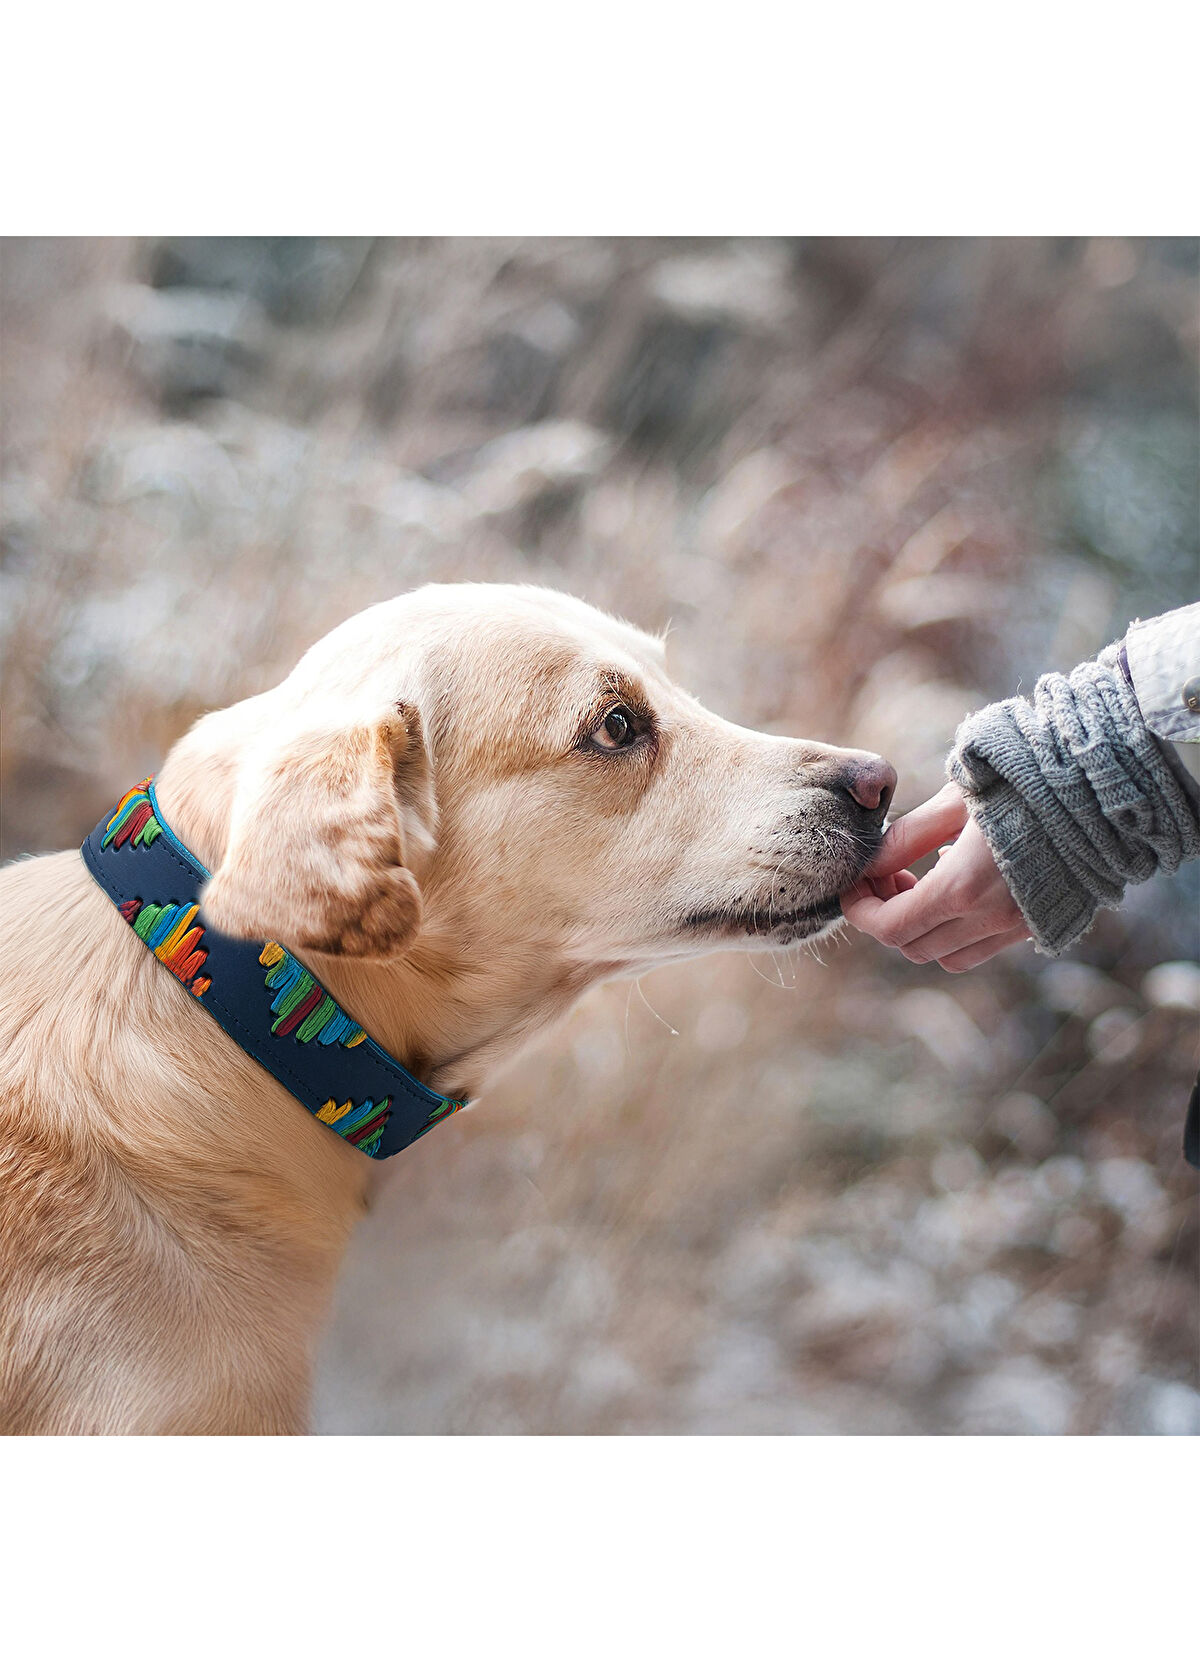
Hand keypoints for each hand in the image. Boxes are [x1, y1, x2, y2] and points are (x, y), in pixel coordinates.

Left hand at [839, 783, 1031, 971]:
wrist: (1099, 788)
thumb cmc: (1022, 782)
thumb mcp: (955, 800)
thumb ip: (907, 837)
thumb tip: (870, 864)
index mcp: (963, 888)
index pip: (890, 927)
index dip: (860, 910)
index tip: (853, 884)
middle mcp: (990, 919)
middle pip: (913, 947)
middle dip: (886, 916)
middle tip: (886, 875)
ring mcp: (1017, 926)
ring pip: (947, 956)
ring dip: (921, 929)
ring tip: (920, 881)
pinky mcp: (1037, 923)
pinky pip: (982, 947)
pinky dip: (956, 931)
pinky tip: (958, 884)